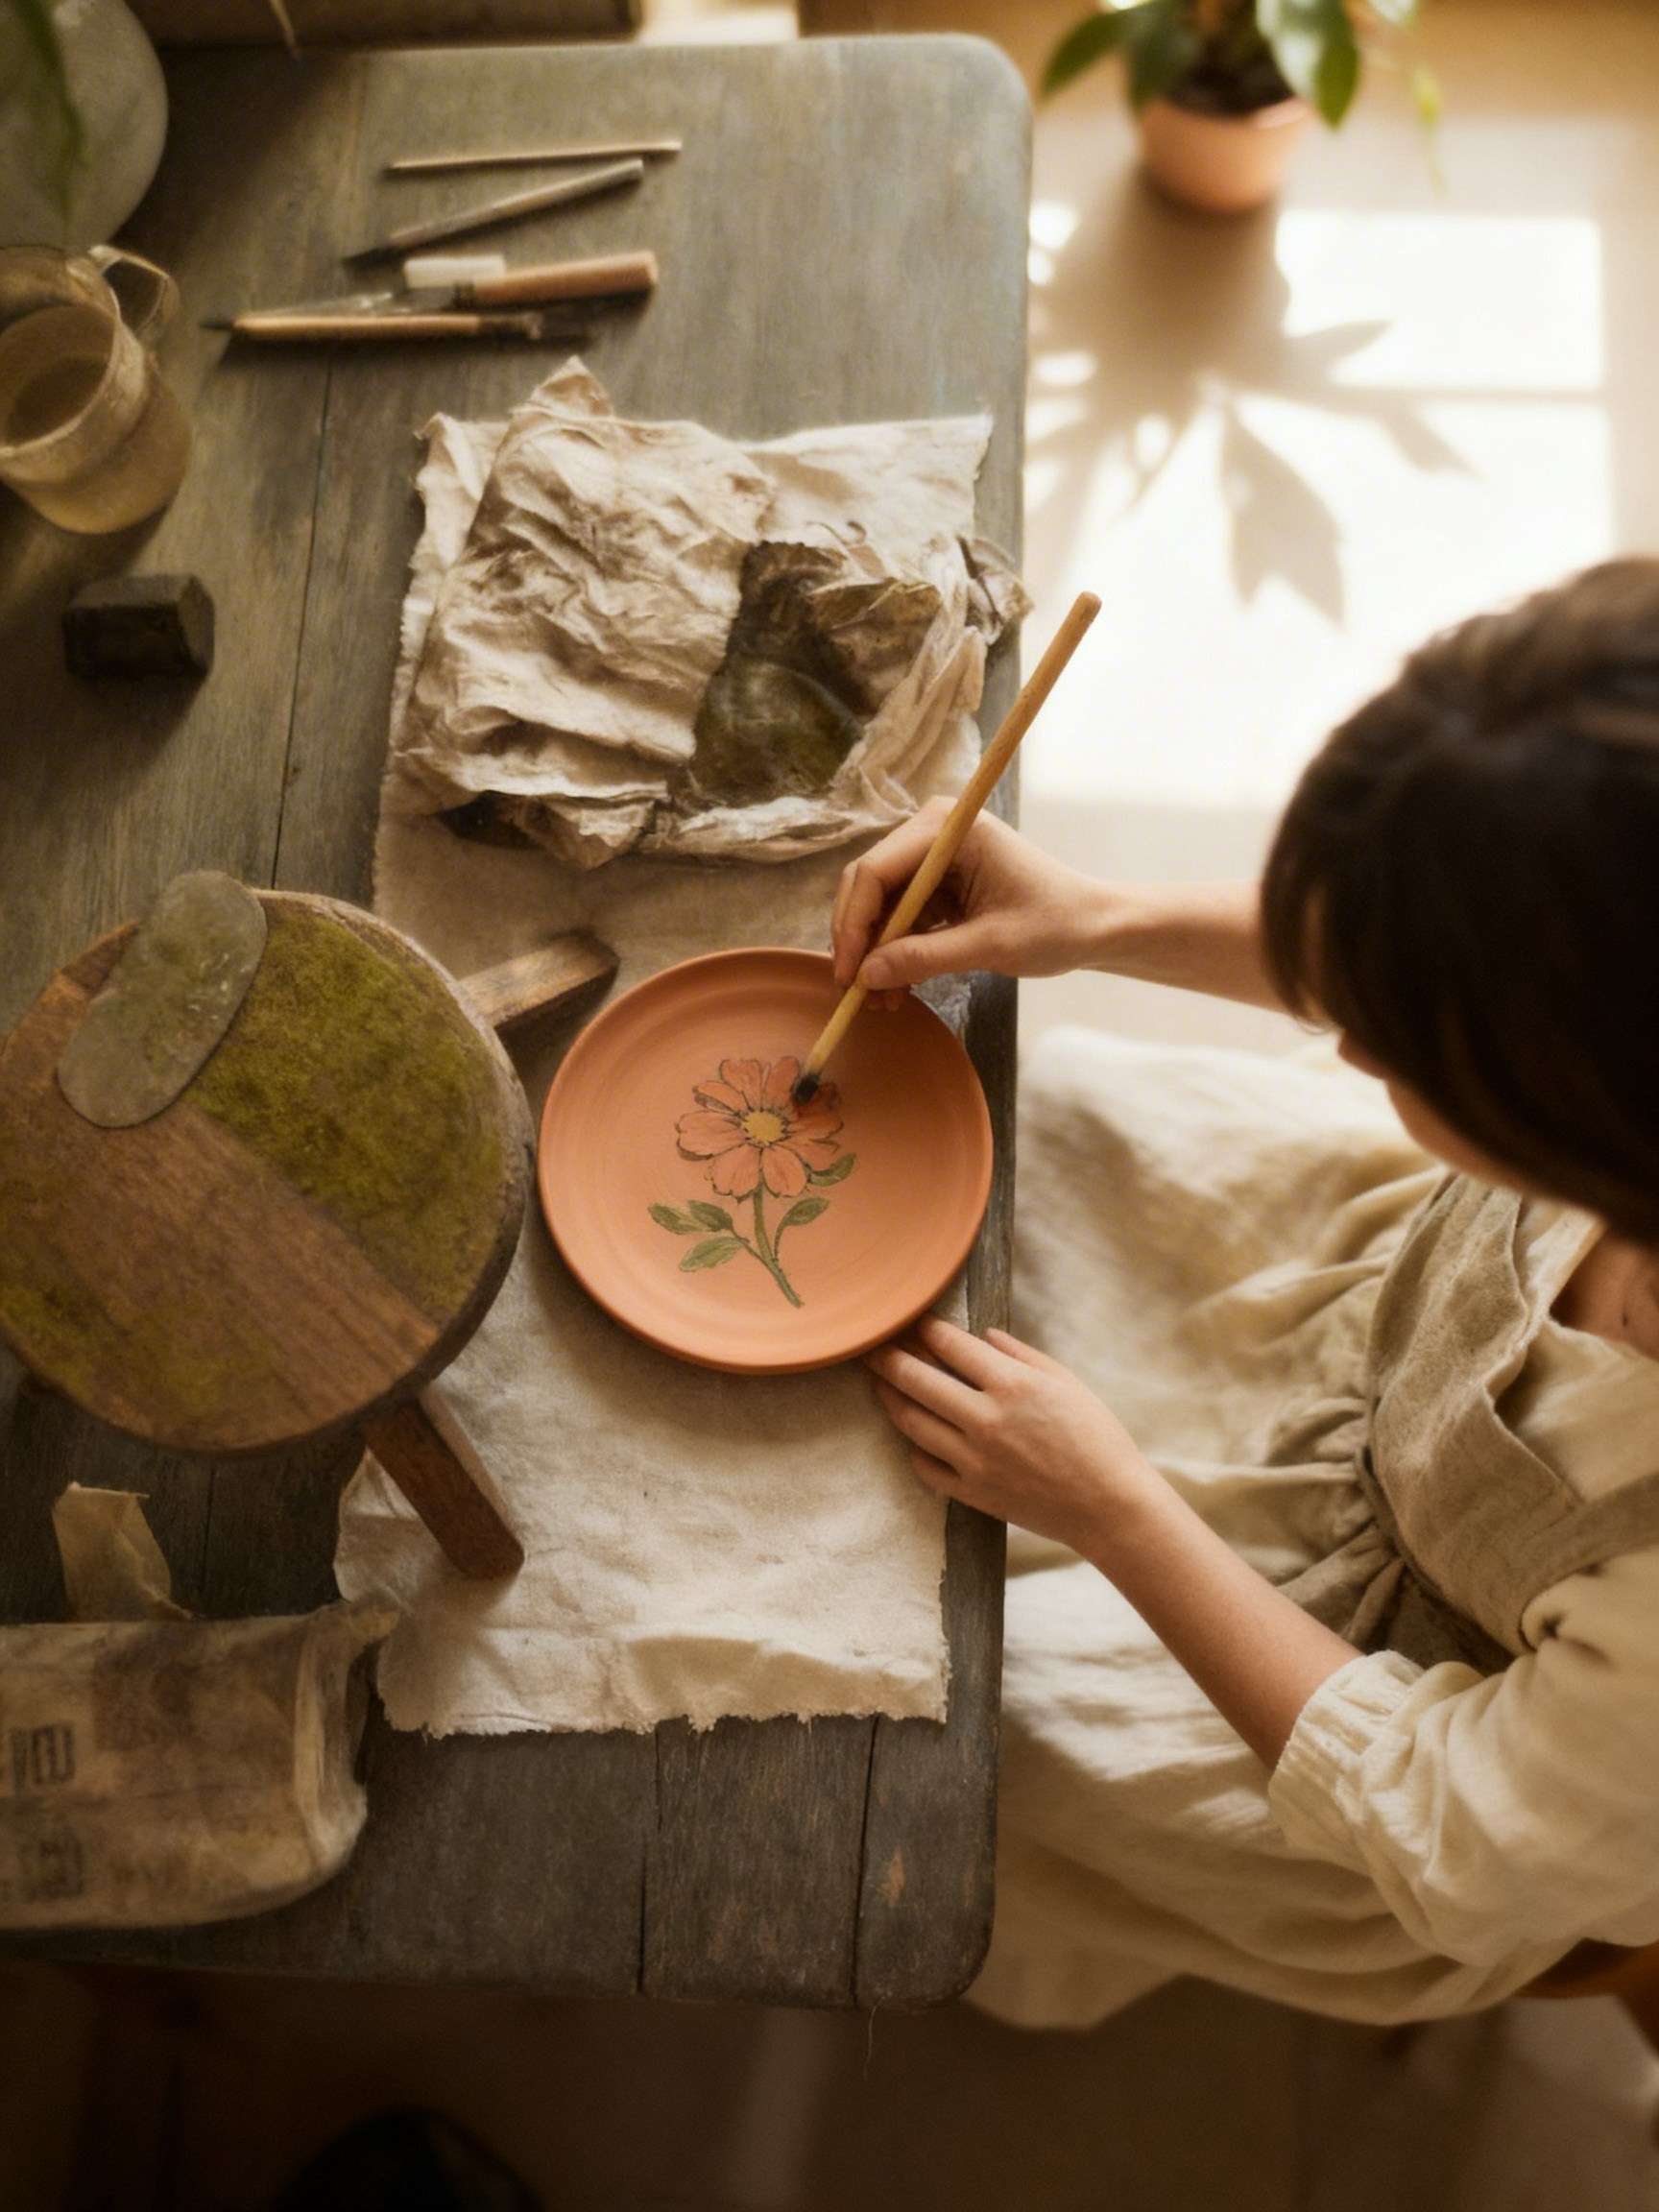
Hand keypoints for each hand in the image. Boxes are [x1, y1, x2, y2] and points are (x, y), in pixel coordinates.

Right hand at [830, 803, 1110, 1008]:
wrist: (1095, 926)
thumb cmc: (1056, 924)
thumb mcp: (989, 946)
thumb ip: (924, 957)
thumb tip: (866, 976)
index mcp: (948, 829)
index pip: (876, 871)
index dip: (854, 924)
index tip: (849, 973)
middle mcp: (933, 832)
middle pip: (870, 885)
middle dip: (860, 941)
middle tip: (853, 992)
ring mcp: (935, 858)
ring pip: (881, 906)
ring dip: (876, 954)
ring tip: (879, 1002)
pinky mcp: (940, 884)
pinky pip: (902, 917)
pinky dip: (896, 952)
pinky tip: (896, 989)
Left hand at [863, 1314, 1161, 1553]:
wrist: (1110, 1507)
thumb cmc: (1098, 1439)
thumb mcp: (1067, 1383)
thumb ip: (1021, 1355)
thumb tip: (983, 1337)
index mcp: (1012, 1385)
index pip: (951, 1346)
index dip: (926, 1329)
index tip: (913, 1322)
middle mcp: (986, 1419)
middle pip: (917, 1379)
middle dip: (888, 1357)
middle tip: (869, 1346)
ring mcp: (974, 1459)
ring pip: (912, 1422)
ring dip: (889, 1398)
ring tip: (880, 1384)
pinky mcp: (972, 1492)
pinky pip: (926, 1467)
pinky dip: (913, 1449)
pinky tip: (912, 1436)